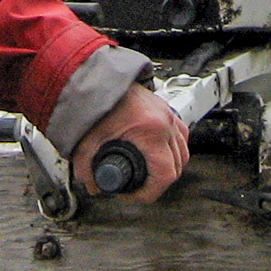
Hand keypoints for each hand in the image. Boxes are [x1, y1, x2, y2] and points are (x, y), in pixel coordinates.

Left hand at [72, 84, 188, 202]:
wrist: (97, 76)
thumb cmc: (95, 100)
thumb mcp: (87, 141)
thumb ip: (87, 169)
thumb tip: (95, 185)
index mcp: (151, 131)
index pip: (165, 174)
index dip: (150, 192)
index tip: (134, 194)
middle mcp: (165, 122)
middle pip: (177, 165)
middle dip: (158, 182)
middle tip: (138, 187)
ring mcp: (168, 114)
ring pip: (183, 151)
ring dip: (170, 166)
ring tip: (150, 174)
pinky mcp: (165, 108)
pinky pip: (181, 134)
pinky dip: (174, 148)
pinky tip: (161, 153)